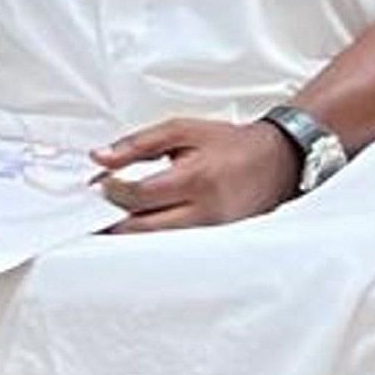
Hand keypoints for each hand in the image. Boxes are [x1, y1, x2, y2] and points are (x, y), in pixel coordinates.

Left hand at [93, 117, 299, 233]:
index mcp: (195, 178)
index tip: (100, 183)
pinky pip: (174, 245)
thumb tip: (100, 157)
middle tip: (97, 209)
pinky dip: (152, 237)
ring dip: (129, 232)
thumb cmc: (229, 143)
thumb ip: (138, 143)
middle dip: (112, 221)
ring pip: (156, 243)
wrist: (277, 160)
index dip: (112, 191)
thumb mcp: (182, 130)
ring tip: (114, 218)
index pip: (139, 195)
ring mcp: (210, 231)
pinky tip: (141, 225)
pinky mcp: (214, 241)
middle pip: (143, 228)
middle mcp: (204, 211)